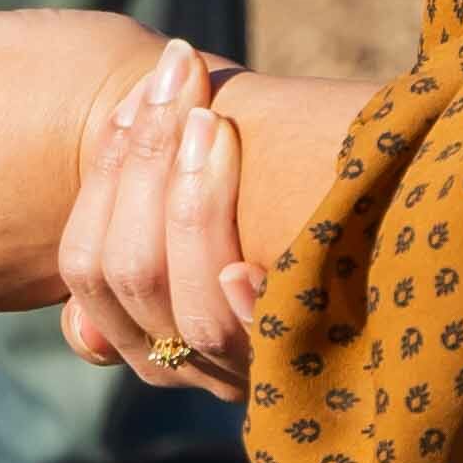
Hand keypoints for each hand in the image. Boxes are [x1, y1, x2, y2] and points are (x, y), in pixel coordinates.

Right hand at [56, 42, 262, 392]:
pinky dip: (249, 310)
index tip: (154, 80)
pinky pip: (264, 356)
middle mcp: (173, 364)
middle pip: (129, 276)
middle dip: (149, 164)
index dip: (111, 165)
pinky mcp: (297, 384)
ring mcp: (235, 380)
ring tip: (214, 123)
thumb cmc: (275, 207)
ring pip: (194, 316)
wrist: (376, 294)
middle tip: (183, 77)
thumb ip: (151, 183)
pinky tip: (248, 265)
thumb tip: (126, 126)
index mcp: (131, 328)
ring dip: (195, 211)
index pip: (87, 262)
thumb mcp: (195, 199)